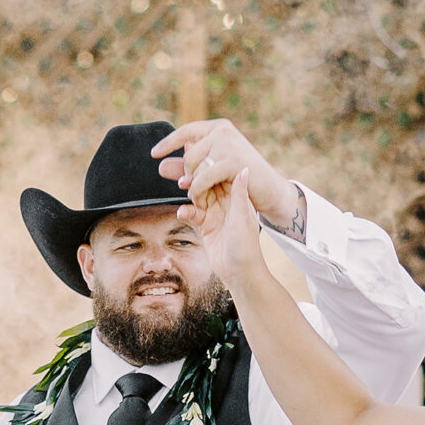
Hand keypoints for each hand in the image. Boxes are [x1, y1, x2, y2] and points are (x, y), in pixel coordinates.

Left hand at [153, 119, 301, 235]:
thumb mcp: (213, 170)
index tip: (154, 154)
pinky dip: (198, 189)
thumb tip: (161, 167)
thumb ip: (188, 168)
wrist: (269, 190)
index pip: (186, 131)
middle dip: (187, 174)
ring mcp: (228, 144)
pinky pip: (202, 177)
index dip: (168, 143)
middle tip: (191, 188)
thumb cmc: (241, 179)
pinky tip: (201, 197)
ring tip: (200, 194)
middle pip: (188, 154)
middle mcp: (223, 131)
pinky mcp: (232, 161)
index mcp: (219, 127)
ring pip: (194, 166)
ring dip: (193, 184)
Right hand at [178, 166, 266, 295]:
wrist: (240, 273)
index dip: (209, 163)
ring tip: (180, 187)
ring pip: (197, 195)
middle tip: (179, 166)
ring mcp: (215, 213)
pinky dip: (186, 211)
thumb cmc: (246, 246)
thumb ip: (240, 193)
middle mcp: (226, 202)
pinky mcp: (205, 226)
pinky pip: (192, 213)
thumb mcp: (243, 217)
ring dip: (188, 192)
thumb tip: (244, 167)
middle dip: (193, 174)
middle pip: (206, 182)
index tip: (196, 151)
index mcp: (238, 196)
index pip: (221, 174)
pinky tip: (181, 213)